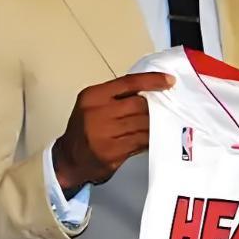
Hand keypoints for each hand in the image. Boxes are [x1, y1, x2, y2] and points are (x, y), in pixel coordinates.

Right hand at [52, 72, 173, 195]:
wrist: (69, 158)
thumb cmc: (85, 129)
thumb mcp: (94, 105)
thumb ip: (117, 96)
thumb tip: (152, 91)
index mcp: (94, 96)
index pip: (129, 82)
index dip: (153, 80)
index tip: (169, 81)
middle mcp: (97, 112)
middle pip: (140, 104)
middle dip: (153, 108)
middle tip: (162, 110)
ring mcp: (105, 133)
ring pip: (143, 123)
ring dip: (155, 124)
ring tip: (159, 124)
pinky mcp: (112, 151)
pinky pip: (141, 141)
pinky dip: (150, 139)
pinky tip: (152, 138)